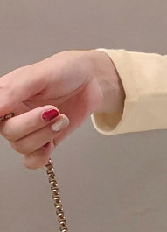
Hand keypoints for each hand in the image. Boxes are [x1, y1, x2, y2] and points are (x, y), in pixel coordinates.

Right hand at [0, 49, 119, 168]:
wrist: (92, 79)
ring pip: (22, 147)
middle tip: (52, 110)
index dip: (3, 119)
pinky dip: (40, 157)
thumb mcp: (38, 74)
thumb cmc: (64, 71)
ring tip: (62, 117)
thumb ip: (13, 91)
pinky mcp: (46, 140)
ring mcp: (30, 129)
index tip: (13, 115)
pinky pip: (32, 160)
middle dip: (31, 124)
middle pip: (9, 133)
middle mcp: (14, 115)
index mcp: (6, 97)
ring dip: (44, 135)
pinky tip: (50, 145)